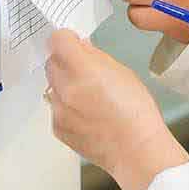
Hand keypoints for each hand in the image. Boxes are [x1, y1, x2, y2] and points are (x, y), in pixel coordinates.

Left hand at [45, 30, 188, 189]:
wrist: (136, 150)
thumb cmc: (137, 111)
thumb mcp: (123, 73)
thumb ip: (97, 57)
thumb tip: (81, 47)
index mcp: (83, 69)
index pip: (57, 40)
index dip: (67, 40)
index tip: (75, 45)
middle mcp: (65, 88)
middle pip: (51, 62)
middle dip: (65, 62)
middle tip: (85, 72)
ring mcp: (58, 110)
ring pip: (52, 86)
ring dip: (65, 86)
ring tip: (90, 99)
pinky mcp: (57, 128)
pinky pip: (55, 108)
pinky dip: (67, 108)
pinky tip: (88, 117)